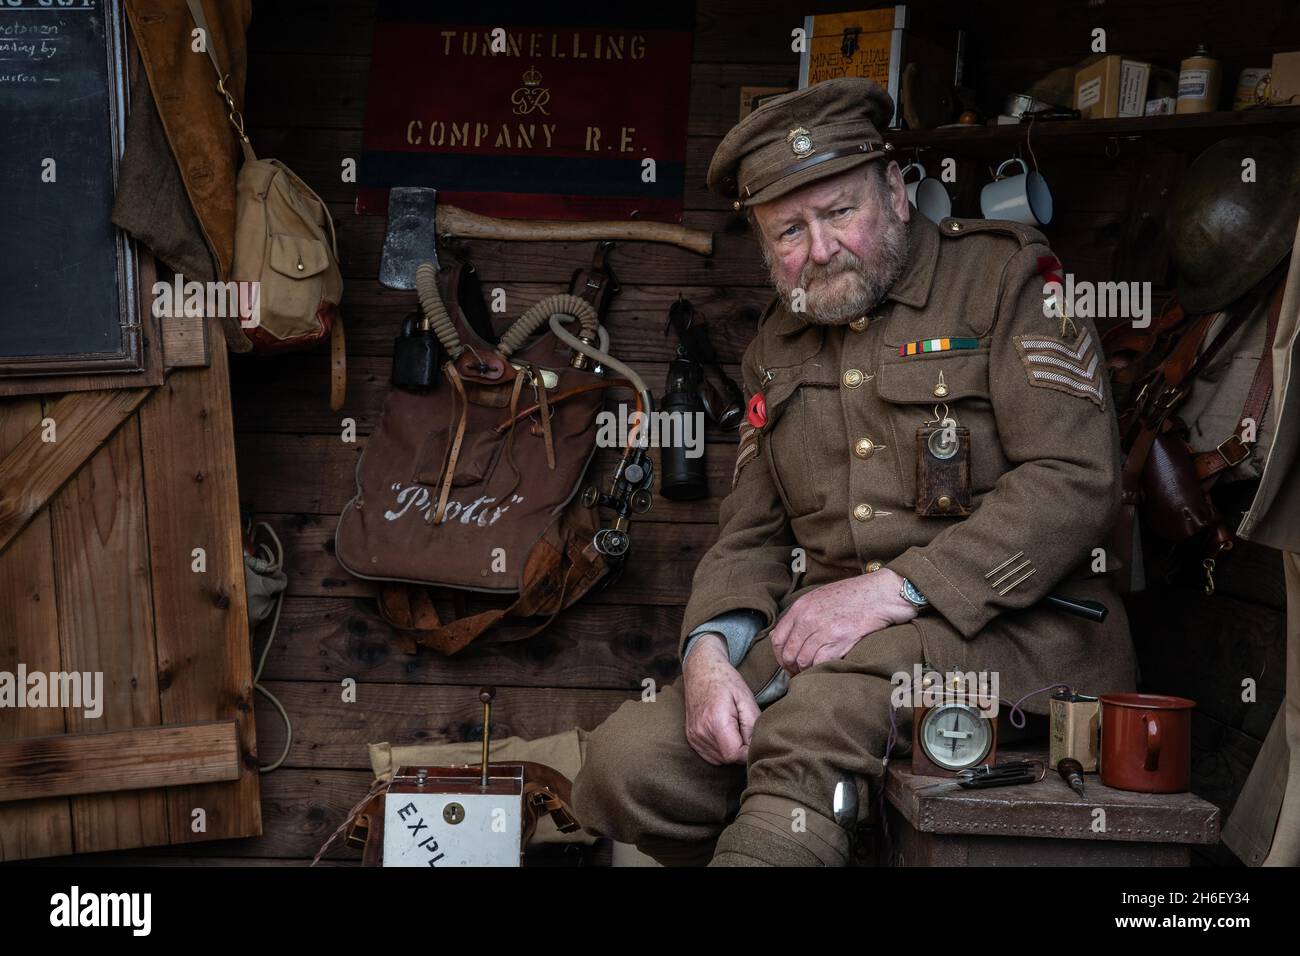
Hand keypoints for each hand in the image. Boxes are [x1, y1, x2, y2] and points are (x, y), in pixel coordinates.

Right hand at [682, 633, 759, 765]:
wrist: (701, 670)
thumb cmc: (726, 681)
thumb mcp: (746, 699)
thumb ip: (753, 726)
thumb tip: (756, 748)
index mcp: (715, 722)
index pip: (736, 755)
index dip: (749, 750)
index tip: (754, 737)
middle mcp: (700, 733)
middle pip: (728, 759)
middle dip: (741, 749)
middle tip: (744, 727)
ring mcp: (693, 737)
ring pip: (720, 760)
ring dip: (731, 750)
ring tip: (734, 727)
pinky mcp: (691, 739)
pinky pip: (711, 756)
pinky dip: (721, 749)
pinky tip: (725, 732)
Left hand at [769, 569, 917, 674]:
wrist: (882, 592)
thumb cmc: (855, 595)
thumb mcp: (821, 597)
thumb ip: (805, 614)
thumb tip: (795, 636)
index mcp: (801, 607)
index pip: (777, 638)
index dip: (779, 655)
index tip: (786, 662)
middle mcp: (808, 618)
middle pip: (788, 653)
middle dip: (791, 667)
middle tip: (799, 673)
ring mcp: (823, 629)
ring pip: (803, 661)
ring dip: (806, 671)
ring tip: (812, 672)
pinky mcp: (840, 640)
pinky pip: (820, 662)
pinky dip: (820, 669)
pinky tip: (826, 668)